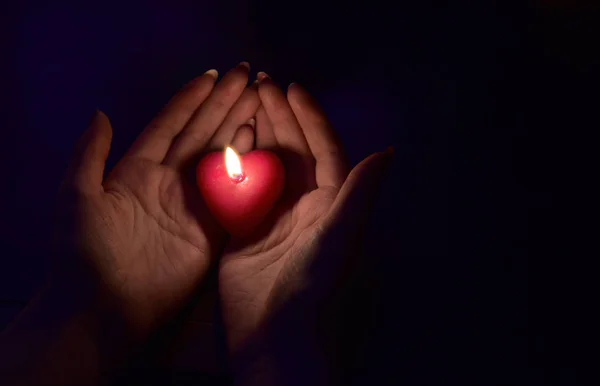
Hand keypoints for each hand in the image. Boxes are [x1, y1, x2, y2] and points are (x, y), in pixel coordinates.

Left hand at [54, 63, 259, 340]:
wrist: (104, 308)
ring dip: (239, 129)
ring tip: (258, 102)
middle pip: (201, 135)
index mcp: (138, 169)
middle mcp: (170, 181)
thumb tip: (101, 112)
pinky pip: (233, 195)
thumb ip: (89, 154)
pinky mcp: (212, 231)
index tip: (212, 74)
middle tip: (247, 77)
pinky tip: (261, 146)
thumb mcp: (76, 197)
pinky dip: (248, 171)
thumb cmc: (86, 251)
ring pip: (220, 158)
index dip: (189, 99)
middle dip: (223, 105)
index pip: (170, 125)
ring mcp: (194, 205)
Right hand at [214, 75, 392, 383]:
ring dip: (254, 136)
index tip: (292, 88)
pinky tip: (220, 148)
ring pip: (264, 167)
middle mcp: (304, 207)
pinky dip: (231, 169)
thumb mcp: (341, 239)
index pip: (322, 151)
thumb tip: (388, 151)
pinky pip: (238, 193)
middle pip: (292, 153)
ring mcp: (272, 220)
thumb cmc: (316, 290)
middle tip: (259, 85)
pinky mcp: (244, 236)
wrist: (278, 343)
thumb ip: (359, 195)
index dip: (309, 118)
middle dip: (278, 118)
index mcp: (331, 205)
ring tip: (240, 105)